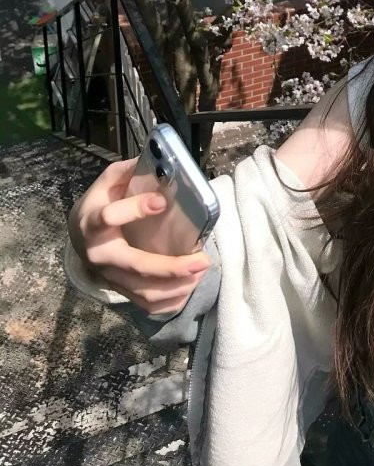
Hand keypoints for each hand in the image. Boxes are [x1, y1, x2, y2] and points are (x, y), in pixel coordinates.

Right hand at [67, 156, 210, 314]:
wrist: (79, 236)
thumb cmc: (101, 203)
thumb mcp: (109, 182)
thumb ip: (128, 171)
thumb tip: (159, 160)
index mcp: (94, 223)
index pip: (109, 217)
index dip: (134, 209)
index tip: (161, 201)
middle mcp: (101, 255)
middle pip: (135, 266)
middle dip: (171, 267)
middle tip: (202, 260)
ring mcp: (111, 277)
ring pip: (144, 292)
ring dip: (176, 286)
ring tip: (201, 270)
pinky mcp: (122, 290)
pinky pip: (146, 305)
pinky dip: (171, 302)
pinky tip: (189, 288)